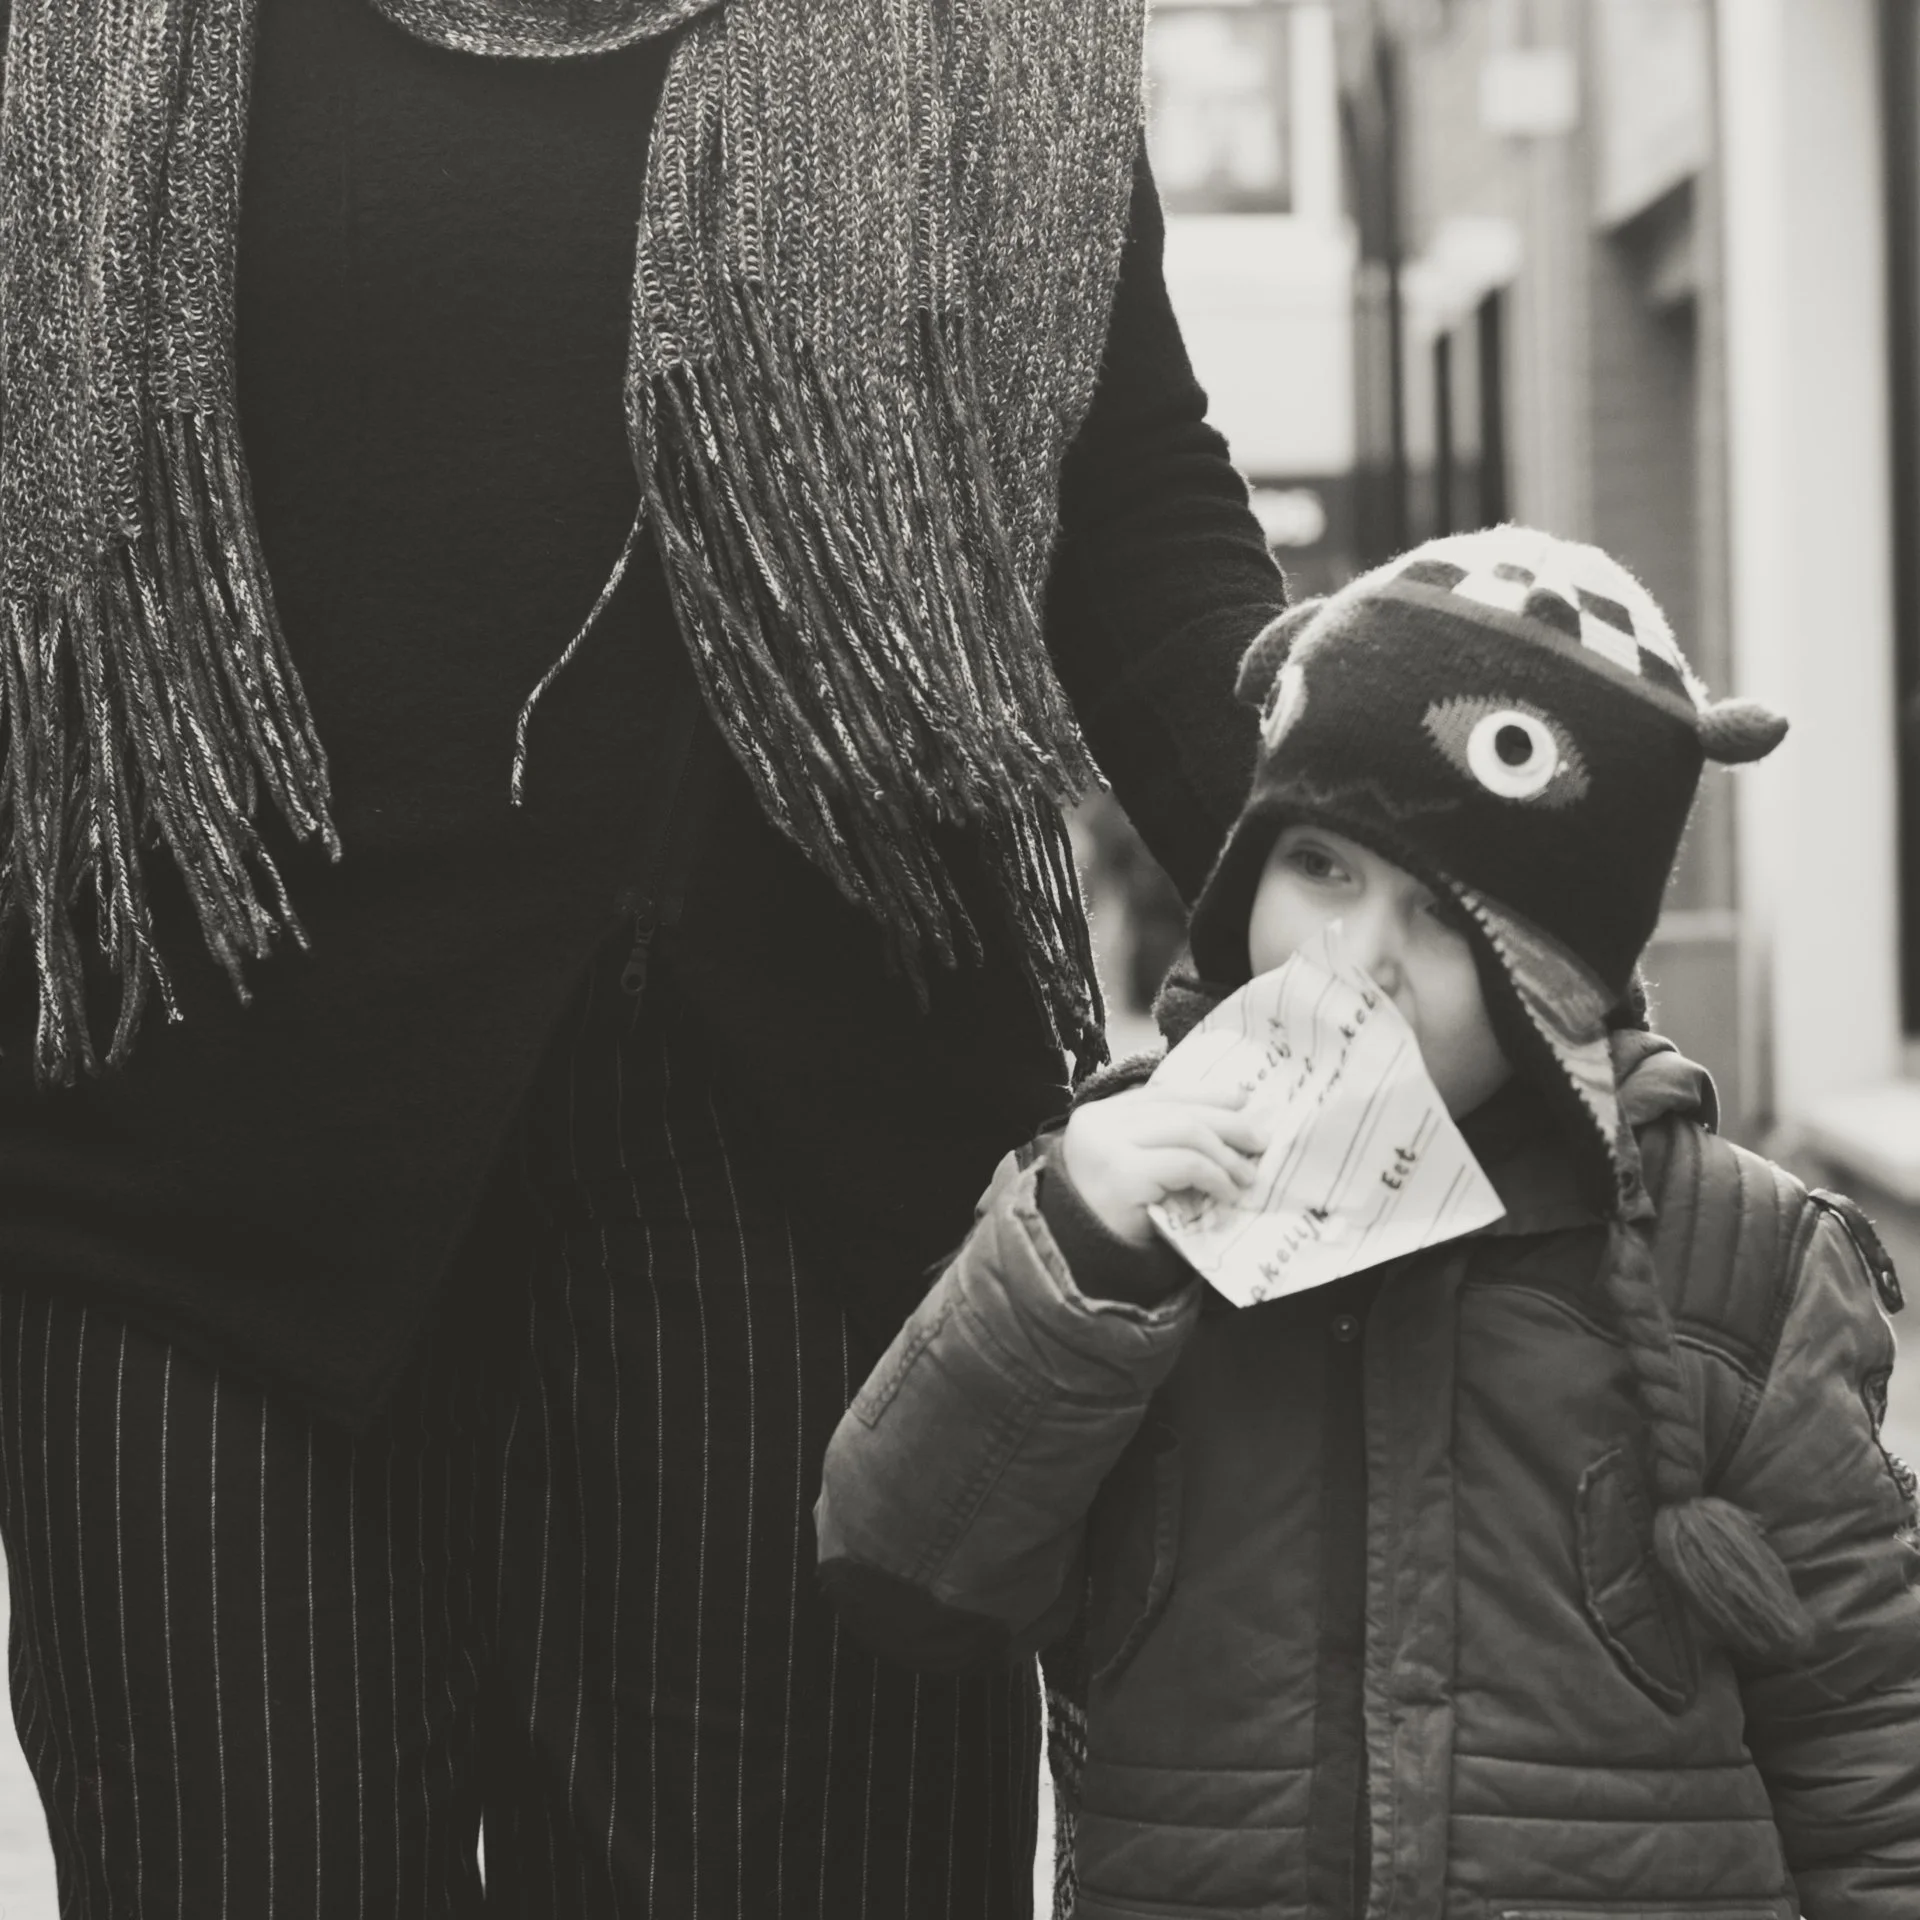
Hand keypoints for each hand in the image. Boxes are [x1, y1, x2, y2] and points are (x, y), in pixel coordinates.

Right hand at [1059, 1084, 1264, 1246]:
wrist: (1081, 1259)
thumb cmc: (1114, 1215)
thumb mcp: (1137, 1164)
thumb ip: (1164, 1138)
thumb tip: (1232, 1114)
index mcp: (1101, 1114)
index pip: (1164, 1093)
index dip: (1208, 1095)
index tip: (1244, 1101)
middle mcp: (1099, 1122)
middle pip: (1179, 1109)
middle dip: (1227, 1122)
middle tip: (1260, 1140)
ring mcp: (1108, 1145)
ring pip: (1187, 1131)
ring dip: (1226, 1154)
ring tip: (1247, 1175)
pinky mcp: (1124, 1173)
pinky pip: (1187, 1163)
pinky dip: (1216, 1176)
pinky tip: (1228, 1193)